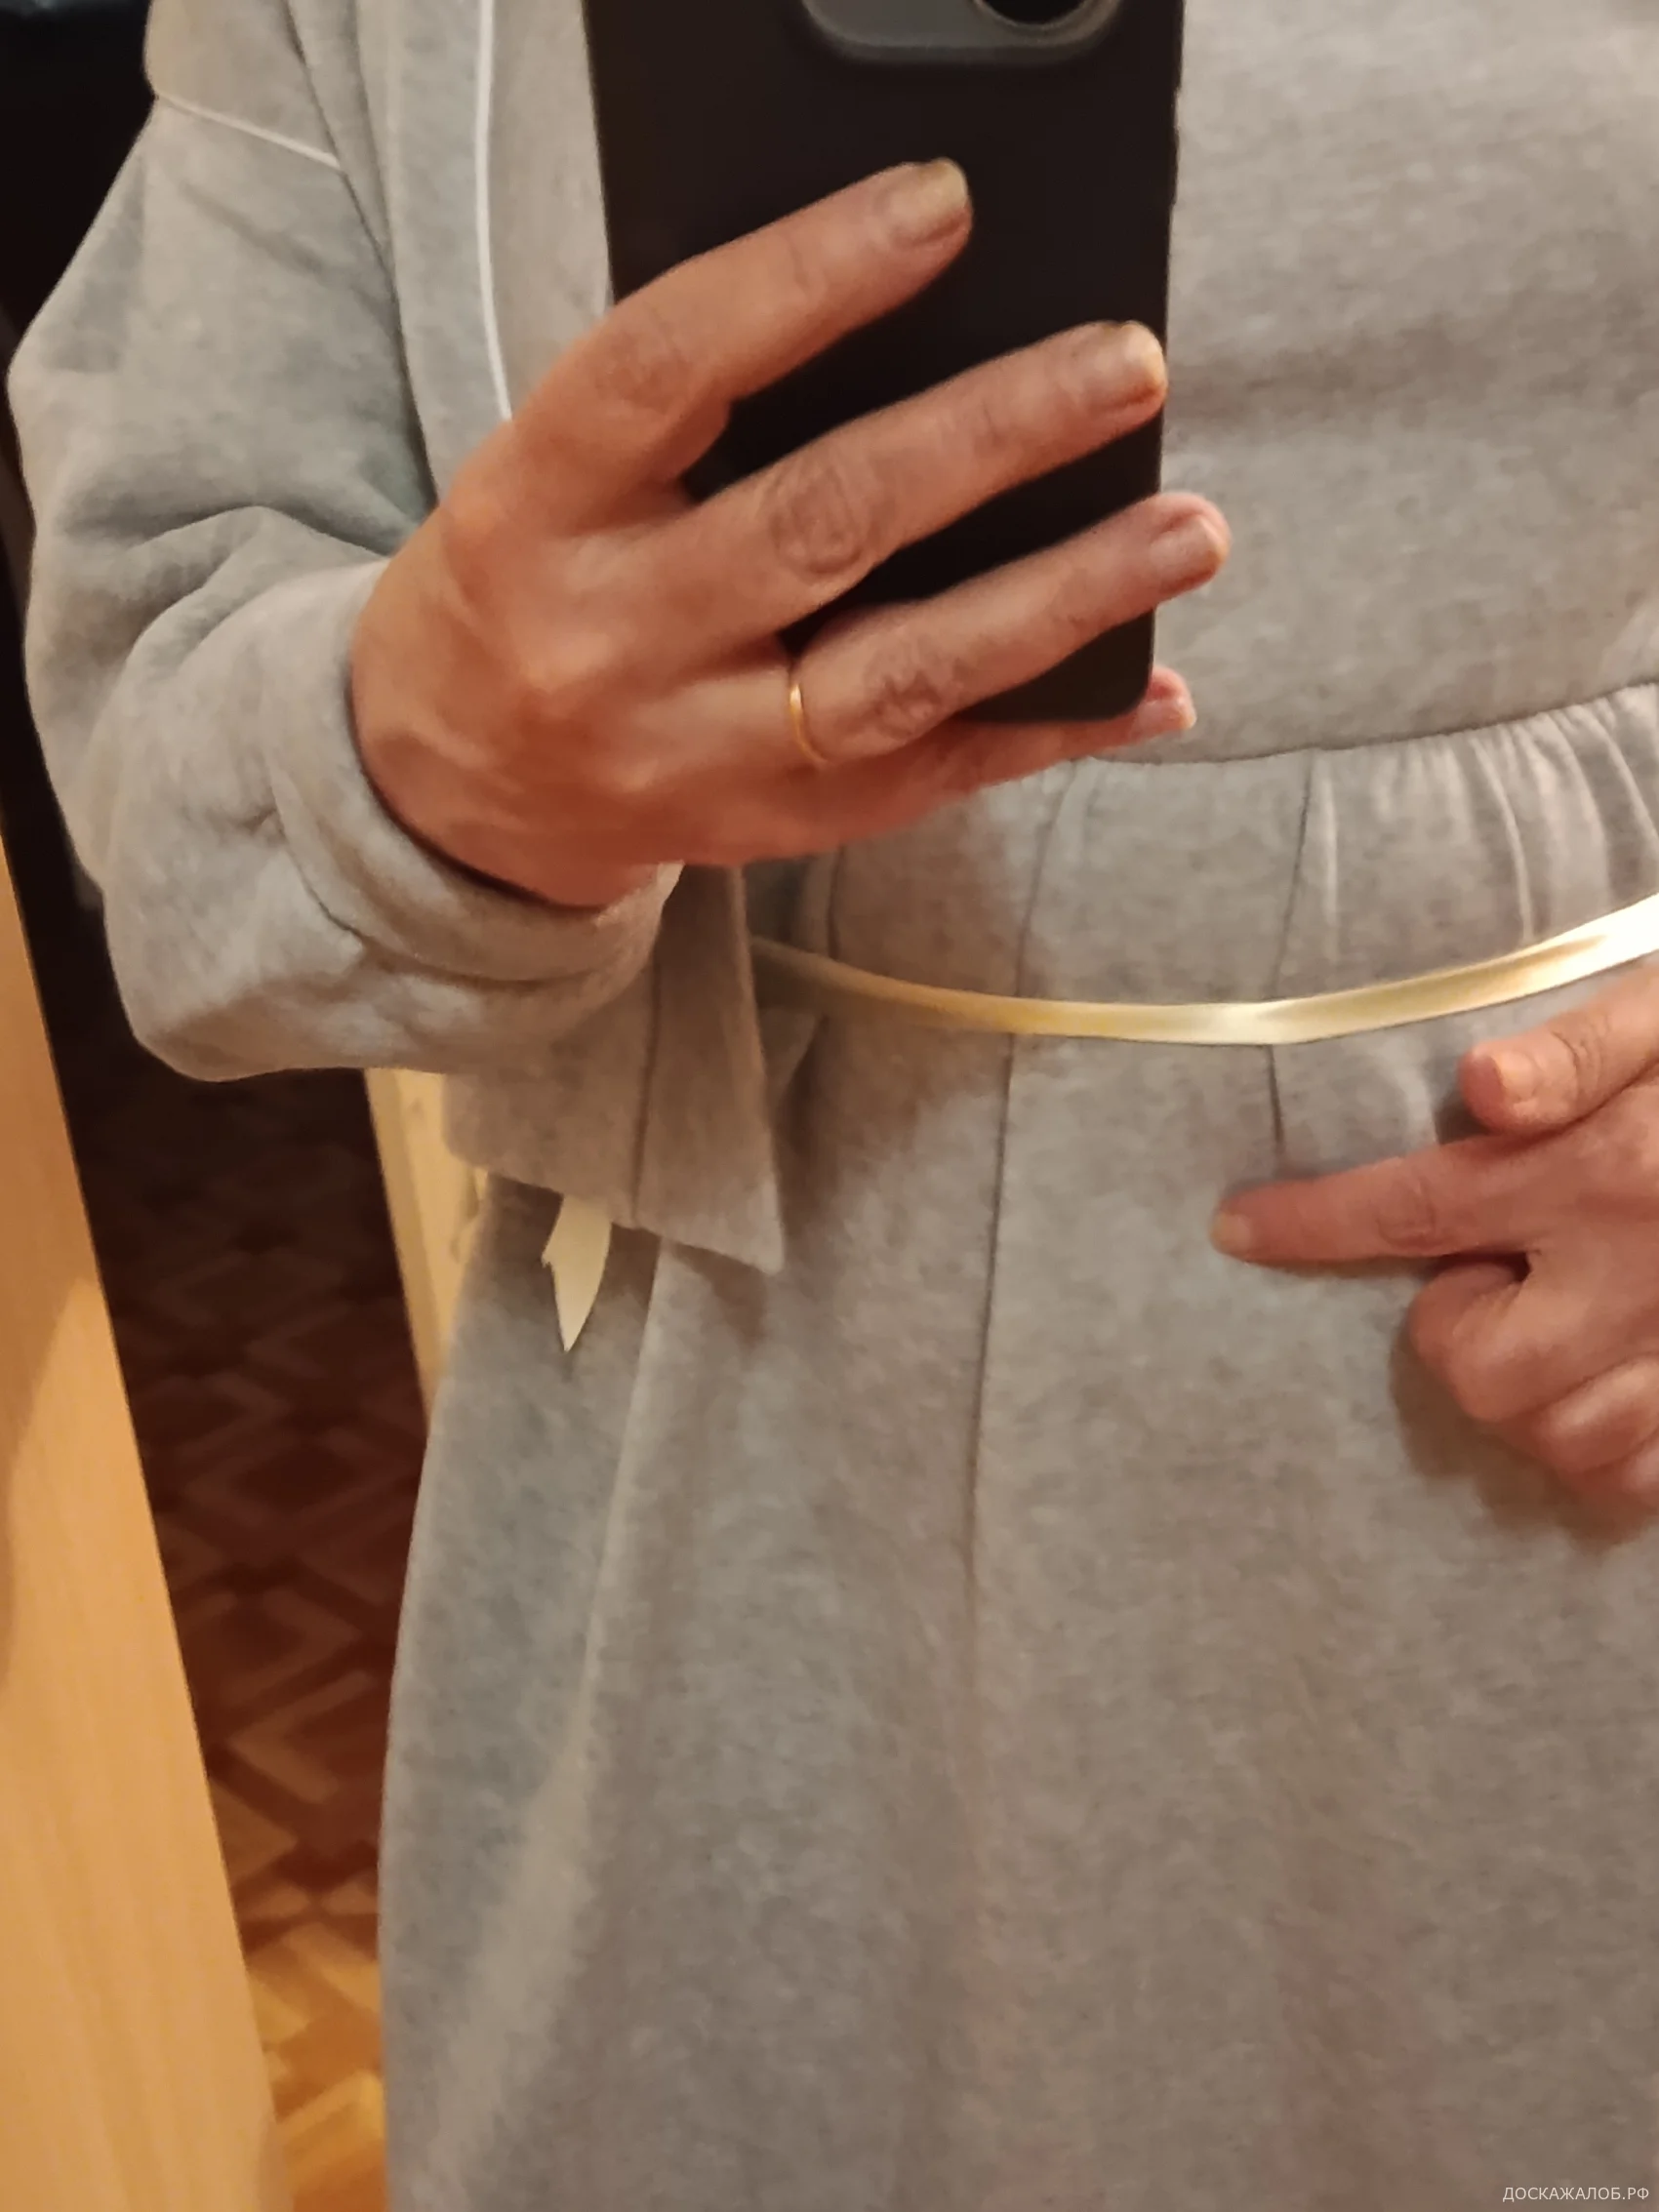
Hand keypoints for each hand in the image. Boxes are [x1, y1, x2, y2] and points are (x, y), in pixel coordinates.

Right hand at [351, 160, 1227, 909]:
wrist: (447, 793)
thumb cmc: (524, 588)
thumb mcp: (549, 474)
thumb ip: (686, 404)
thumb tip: (905, 319)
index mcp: (538, 509)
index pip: (668, 370)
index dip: (807, 280)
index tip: (943, 207)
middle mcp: (616, 639)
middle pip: (819, 525)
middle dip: (989, 438)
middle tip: (1123, 367)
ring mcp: (697, 750)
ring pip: (900, 674)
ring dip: (1059, 600)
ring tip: (1185, 532)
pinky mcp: (770, 829)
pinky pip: (931, 779)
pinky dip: (1051, 730)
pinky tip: (1149, 686)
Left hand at [1209, 970, 1658, 1507]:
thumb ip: (1580, 1045)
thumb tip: (1481, 1088)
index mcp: (1611, 1169)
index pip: (1419, 1209)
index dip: (1312, 1224)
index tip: (1239, 1227)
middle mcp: (1649, 1272)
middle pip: (1477, 1366)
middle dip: (1458, 1327)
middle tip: (1498, 1267)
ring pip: (1554, 1436)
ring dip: (1531, 1387)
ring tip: (1564, 1315)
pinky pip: (1633, 1479)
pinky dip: (1607, 1446)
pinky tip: (1616, 1376)